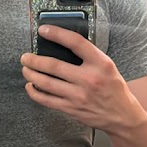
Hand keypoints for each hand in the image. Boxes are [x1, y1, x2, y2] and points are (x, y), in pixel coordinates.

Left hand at [20, 24, 146, 134]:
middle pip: (54, 66)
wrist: (122, 116)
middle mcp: (88, 79)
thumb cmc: (113, 89)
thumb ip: (88, 57)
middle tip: (25, 57)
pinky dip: (35, 92)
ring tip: (25, 69)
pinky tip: (30, 86)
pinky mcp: (71, 109)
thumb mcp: (107, 66)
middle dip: (34, 60)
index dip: (57, 34)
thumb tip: (61, 46)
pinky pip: (46, 100)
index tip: (44, 30)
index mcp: (100, 64)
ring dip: (31, 74)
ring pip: (46, 83)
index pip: (75, 43)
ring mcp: (78, 96)